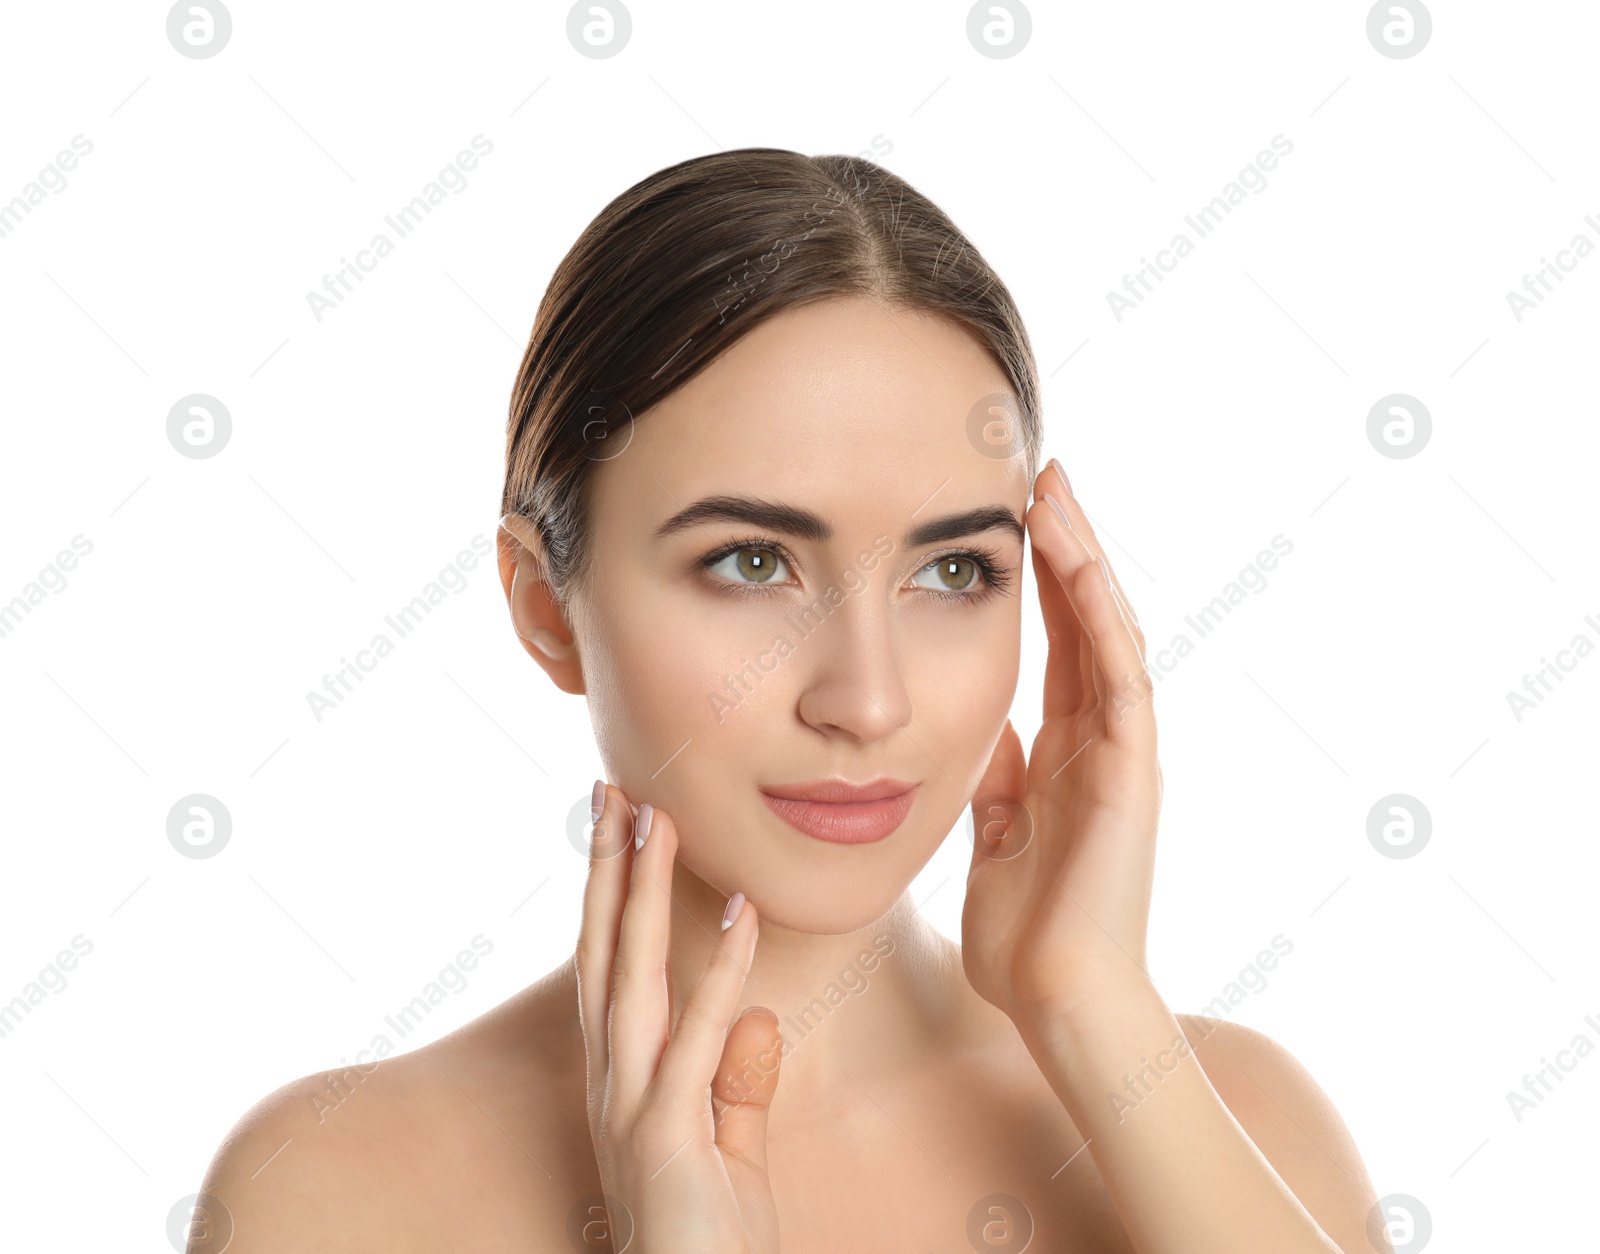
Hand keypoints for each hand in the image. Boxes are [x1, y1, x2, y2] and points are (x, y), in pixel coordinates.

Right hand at [576, 781, 783, 1253]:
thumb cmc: (711, 1246)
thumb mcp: (729, 1151)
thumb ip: (737, 1083)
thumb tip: (752, 1013)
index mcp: (623, 1081)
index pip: (611, 967)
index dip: (611, 895)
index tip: (620, 827)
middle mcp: (612, 1084)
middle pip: (606, 954)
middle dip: (610, 870)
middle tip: (613, 790)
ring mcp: (631, 1109)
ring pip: (634, 977)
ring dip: (646, 893)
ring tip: (660, 819)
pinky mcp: (666, 1139)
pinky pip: (698, 1038)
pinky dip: (719, 971)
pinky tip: (741, 911)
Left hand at [960, 459, 1161, 1038]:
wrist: (1057, 1000)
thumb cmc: (1026, 932)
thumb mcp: (995, 834)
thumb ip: (999, 780)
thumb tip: (989, 731)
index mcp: (1068, 750)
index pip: (1060, 642)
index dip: (1041, 579)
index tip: (1013, 516)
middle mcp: (1103, 740)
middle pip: (1089, 620)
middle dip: (1066, 546)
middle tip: (1040, 475)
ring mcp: (1124, 752)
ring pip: (1110, 632)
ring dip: (1083, 560)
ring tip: (1055, 492)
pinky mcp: (1132, 773)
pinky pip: (1122, 679)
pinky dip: (1102, 619)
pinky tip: (1080, 565)